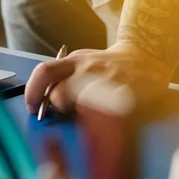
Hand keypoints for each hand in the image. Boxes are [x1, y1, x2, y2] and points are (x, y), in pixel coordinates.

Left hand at [24, 42, 171, 114]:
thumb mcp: (82, 63)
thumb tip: (42, 100)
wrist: (146, 59)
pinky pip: (99, 116)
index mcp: (74, 60)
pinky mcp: (122, 98)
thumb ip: (63, 77)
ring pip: (77, 107)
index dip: (32, 92)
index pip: (44, 72)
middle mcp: (88, 69)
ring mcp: (106, 83)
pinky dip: (94, 120)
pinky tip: (101, 114)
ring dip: (77, 114)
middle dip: (57, 108)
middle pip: (58, 94)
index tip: (32, 106)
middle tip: (63, 110)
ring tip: (87, 109)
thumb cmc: (107, 66)